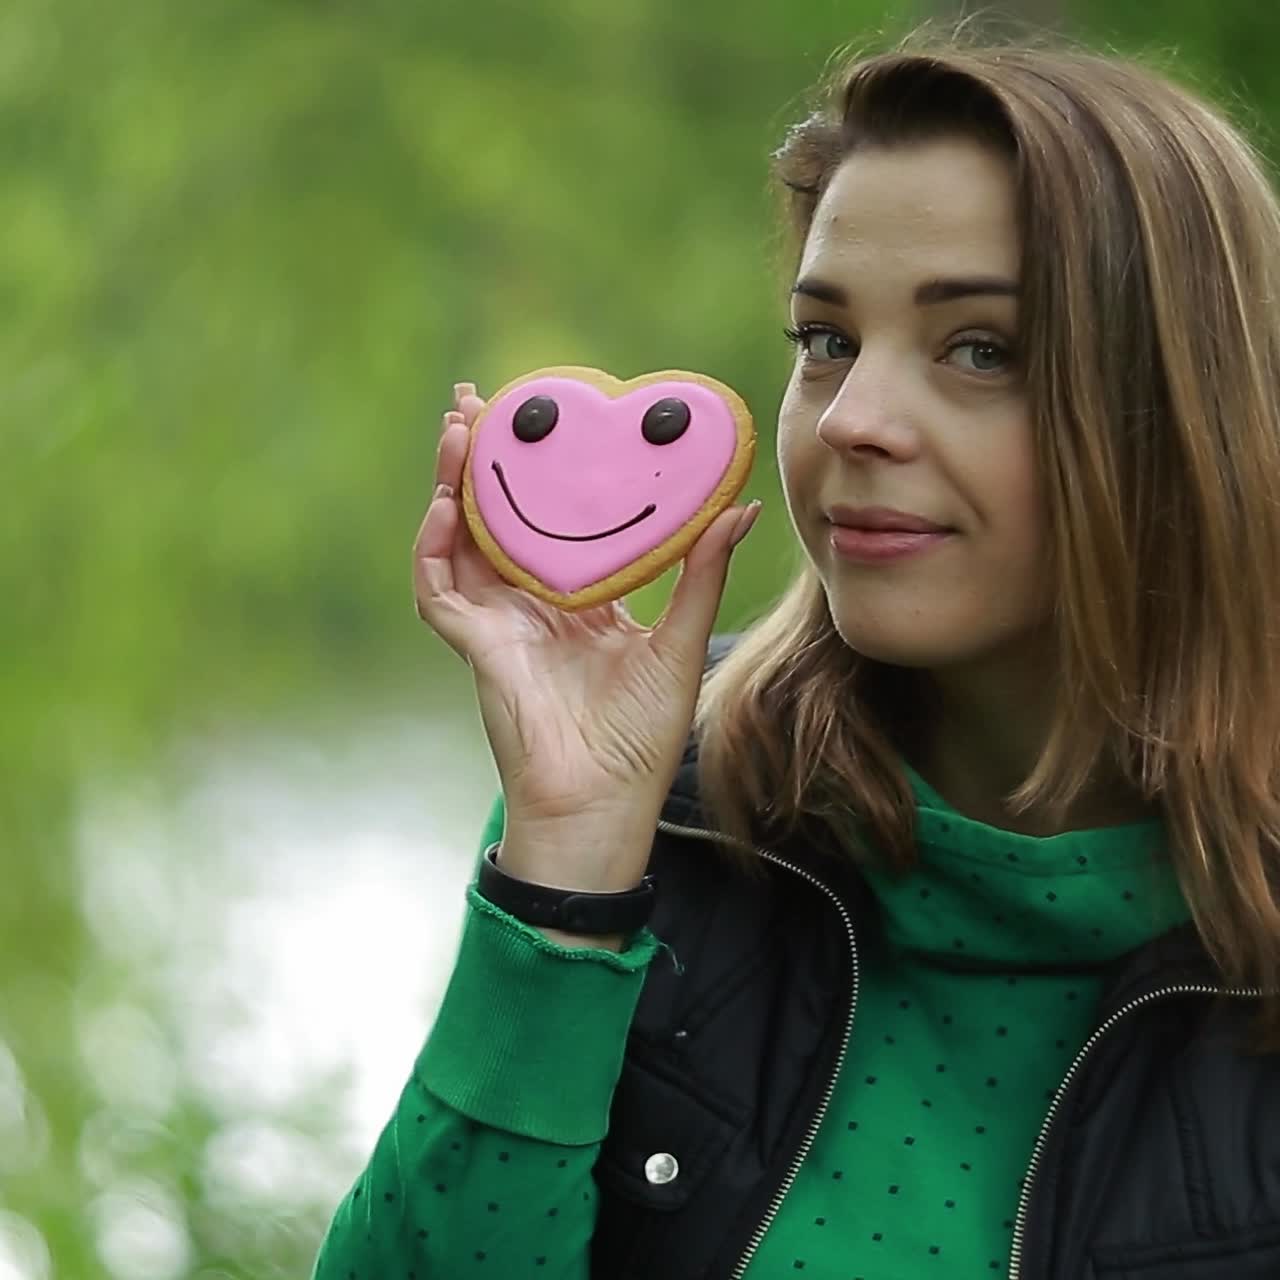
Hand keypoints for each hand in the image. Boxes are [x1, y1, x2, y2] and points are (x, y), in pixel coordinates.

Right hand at [413, 382, 760, 892]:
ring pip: (460, 541)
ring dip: (453, 485)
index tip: (549, 419)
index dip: (543, 472)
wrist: (603, 805)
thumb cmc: (640, 738)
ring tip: (457, 430)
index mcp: (576, 601)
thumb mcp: (679, 642)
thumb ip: (700, 574)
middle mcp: (530, 605)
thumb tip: (739, 510)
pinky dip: (434, 550)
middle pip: (497, 517)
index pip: (551, 520)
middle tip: (479, 402)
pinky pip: (440, 592)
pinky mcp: (476, 649)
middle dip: (483, 460)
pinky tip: (446, 507)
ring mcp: (498, 625)